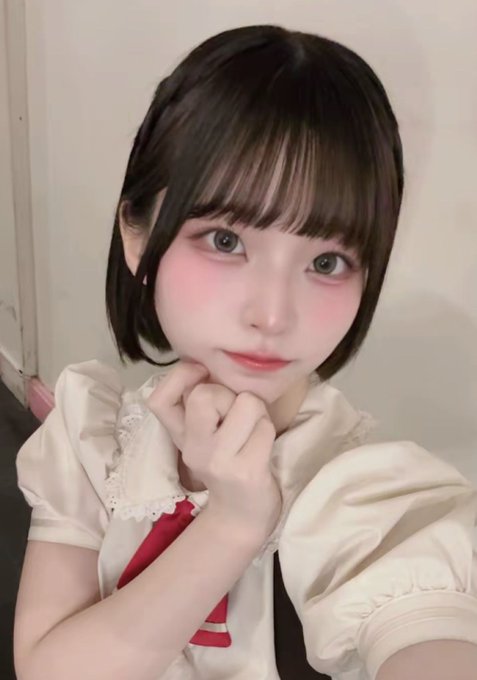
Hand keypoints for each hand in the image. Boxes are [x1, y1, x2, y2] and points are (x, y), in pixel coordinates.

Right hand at [146, 360, 281, 538]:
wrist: (242, 514)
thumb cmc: (230, 460)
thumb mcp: (207, 433)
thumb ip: (202, 401)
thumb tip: (208, 363)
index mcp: (180, 435)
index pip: (158, 400)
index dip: (179, 376)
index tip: (202, 373)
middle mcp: (193, 449)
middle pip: (204, 395)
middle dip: (229, 394)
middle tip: (236, 414)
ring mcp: (218, 461)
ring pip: (246, 404)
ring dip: (257, 411)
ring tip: (253, 429)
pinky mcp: (246, 471)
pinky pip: (264, 428)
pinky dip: (268, 430)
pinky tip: (262, 447)